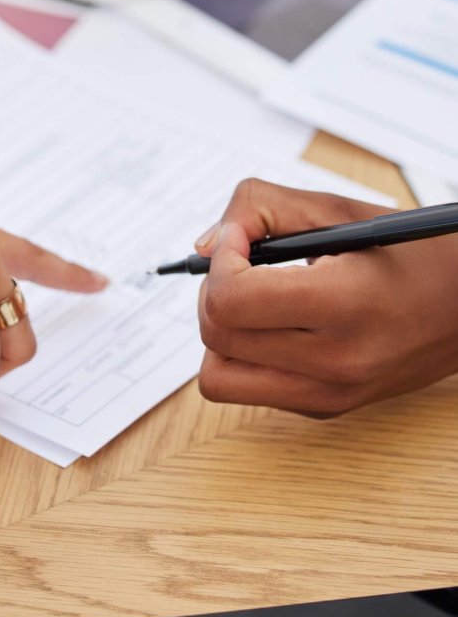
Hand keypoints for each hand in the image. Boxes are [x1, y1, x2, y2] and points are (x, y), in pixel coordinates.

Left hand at [195, 179, 457, 416]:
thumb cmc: (411, 254)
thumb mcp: (338, 210)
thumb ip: (262, 209)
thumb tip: (204, 247)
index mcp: (345, 305)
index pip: (231, 301)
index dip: (219, 264)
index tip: (237, 241)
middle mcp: (335, 363)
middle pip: (216, 336)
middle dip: (212, 292)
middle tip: (239, 266)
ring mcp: (328, 394)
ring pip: (218, 376)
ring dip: (220, 332)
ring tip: (251, 301)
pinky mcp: (323, 407)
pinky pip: (248, 389)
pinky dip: (244, 355)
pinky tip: (275, 326)